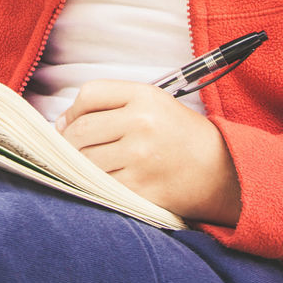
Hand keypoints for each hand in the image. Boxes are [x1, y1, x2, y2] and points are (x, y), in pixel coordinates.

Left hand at [56, 80, 241, 225]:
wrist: (222, 171)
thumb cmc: (180, 135)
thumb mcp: (153, 103)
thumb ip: (110, 104)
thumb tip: (60, 124)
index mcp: (145, 96)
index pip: (89, 94)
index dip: (72, 111)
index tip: (68, 124)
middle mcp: (142, 124)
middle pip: (80, 130)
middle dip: (68, 142)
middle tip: (72, 150)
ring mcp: (140, 158)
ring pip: (84, 160)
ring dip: (78, 166)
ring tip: (87, 166)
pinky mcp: (141, 189)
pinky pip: (99, 185)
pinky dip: (93, 185)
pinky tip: (102, 182)